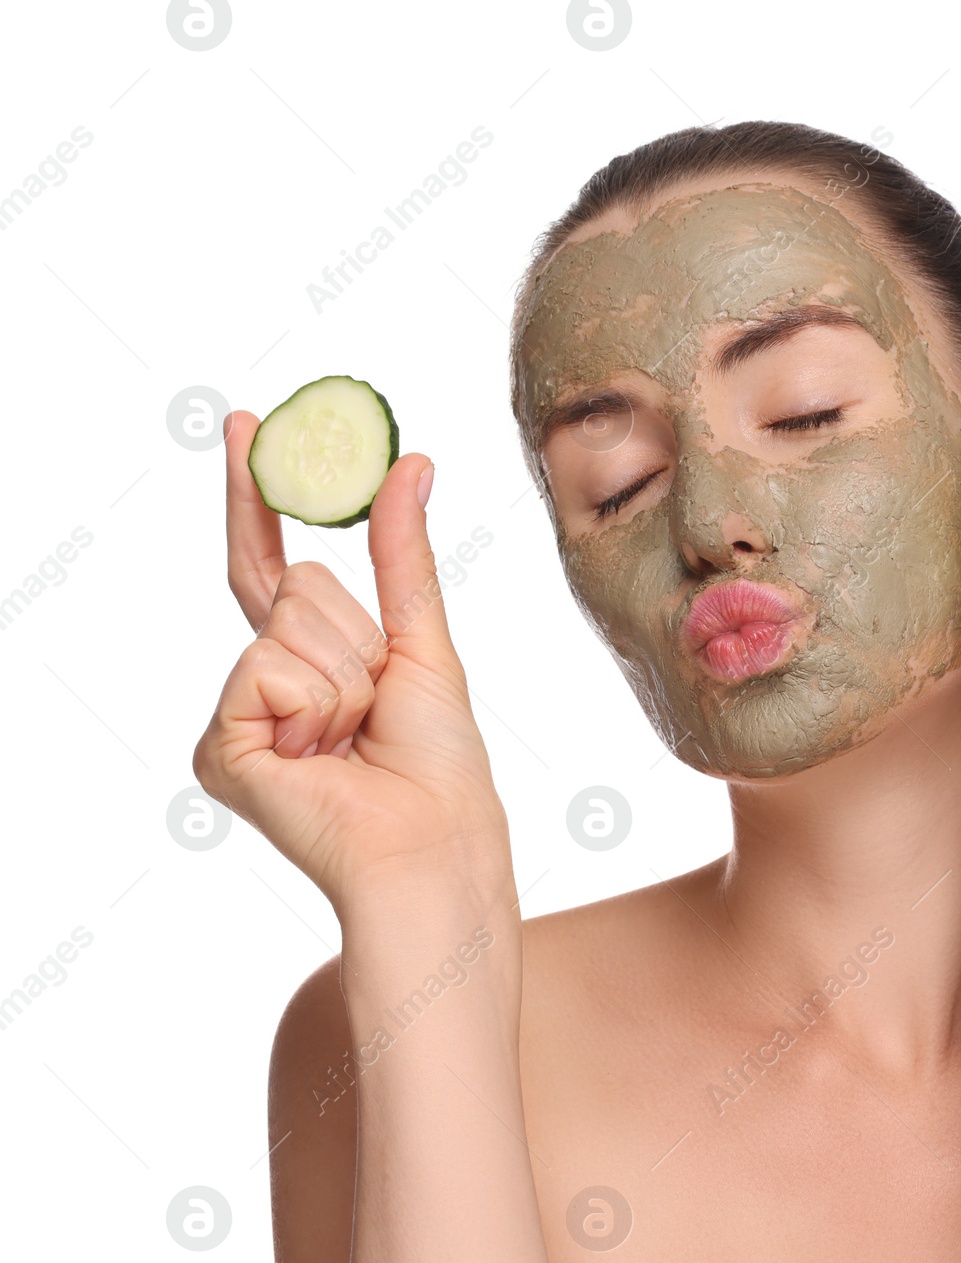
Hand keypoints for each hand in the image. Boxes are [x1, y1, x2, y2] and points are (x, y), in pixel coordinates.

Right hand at [192, 412, 509, 916]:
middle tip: (377, 700)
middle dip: (357, 631)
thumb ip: (404, 553)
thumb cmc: (438, 758)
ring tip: (357, 735)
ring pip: (287, 620)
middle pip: (297, 581)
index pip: (273, 560)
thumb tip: (412, 461)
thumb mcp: (423, 638)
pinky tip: (323, 755)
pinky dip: (315, 704)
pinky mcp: (221, 747)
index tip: (246, 424)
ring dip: (346, 673)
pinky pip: (264, 669)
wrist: (433, 838)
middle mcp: (264, 679)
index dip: (256, 495)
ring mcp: (239, 714)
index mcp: (310, 656)